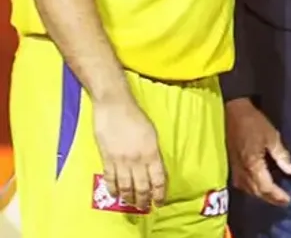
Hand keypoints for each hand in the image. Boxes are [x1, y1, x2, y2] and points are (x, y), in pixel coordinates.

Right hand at [93, 95, 166, 211]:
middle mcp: (137, 159)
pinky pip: (110, 179)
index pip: (159, 179)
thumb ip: (153, 152)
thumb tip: (154, 169)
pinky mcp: (106, 158)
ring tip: (131, 204)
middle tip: (144, 207)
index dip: (160, 193)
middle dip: (144, 200)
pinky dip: (113, 189)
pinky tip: (116, 195)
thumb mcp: (152, 134)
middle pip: (142, 187)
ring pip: (126, 187)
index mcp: (152, 152)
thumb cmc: (135, 116)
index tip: (160, 202)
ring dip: (129, 198)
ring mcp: (121, 160)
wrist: (114, 106)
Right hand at [226, 98, 290, 206]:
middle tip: (283, 202)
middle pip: (256, 192)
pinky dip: (253, 188)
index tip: (288, 200)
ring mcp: (234, 170)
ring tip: (274, 196)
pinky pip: (242, 184)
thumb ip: (281, 156)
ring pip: (248, 190)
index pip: (266, 187)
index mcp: (253, 165)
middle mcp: (242, 171)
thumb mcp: (272, 136)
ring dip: (261, 195)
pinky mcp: (231, 166)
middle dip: (270, 198)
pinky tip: (259, 186)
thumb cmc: (253, 122)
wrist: (231, 112)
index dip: (277, 196)